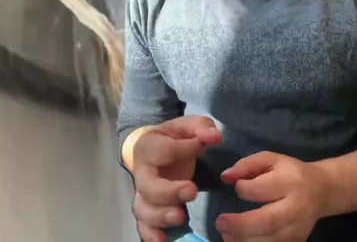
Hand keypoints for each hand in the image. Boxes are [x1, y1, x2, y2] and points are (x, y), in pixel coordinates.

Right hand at [131, 116, 222, 241]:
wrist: (154, 149)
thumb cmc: (174, 138)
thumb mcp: (188, 126)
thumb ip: (201, 127)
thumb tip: (215, 137)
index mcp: (148, 146)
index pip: (162, 150)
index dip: (182, 149)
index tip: (200, 146)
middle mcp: (141, 172)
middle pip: (147, 186)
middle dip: (168, 191)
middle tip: (191, 191)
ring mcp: (143, 194)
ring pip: (143, 209)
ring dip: (161, 216)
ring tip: (181, 217)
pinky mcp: (148, 211)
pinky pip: (143, 226)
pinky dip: (150, 235)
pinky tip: (164, 241)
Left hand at [217, 152, 326, 241]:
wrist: (322, 190)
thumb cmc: (291, 171)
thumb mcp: (271, 159)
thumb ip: (247, 165)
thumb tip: (226, 176)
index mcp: (290, 181)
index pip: (262, 189)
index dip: (243, 189)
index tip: (235, 186)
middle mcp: (296, 207)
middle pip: (268, 221)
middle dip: (241, 225)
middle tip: (220, 223)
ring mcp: (299, 228)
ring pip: (272, 240)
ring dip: (245, 241)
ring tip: (226, 236)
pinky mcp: (299, 241)